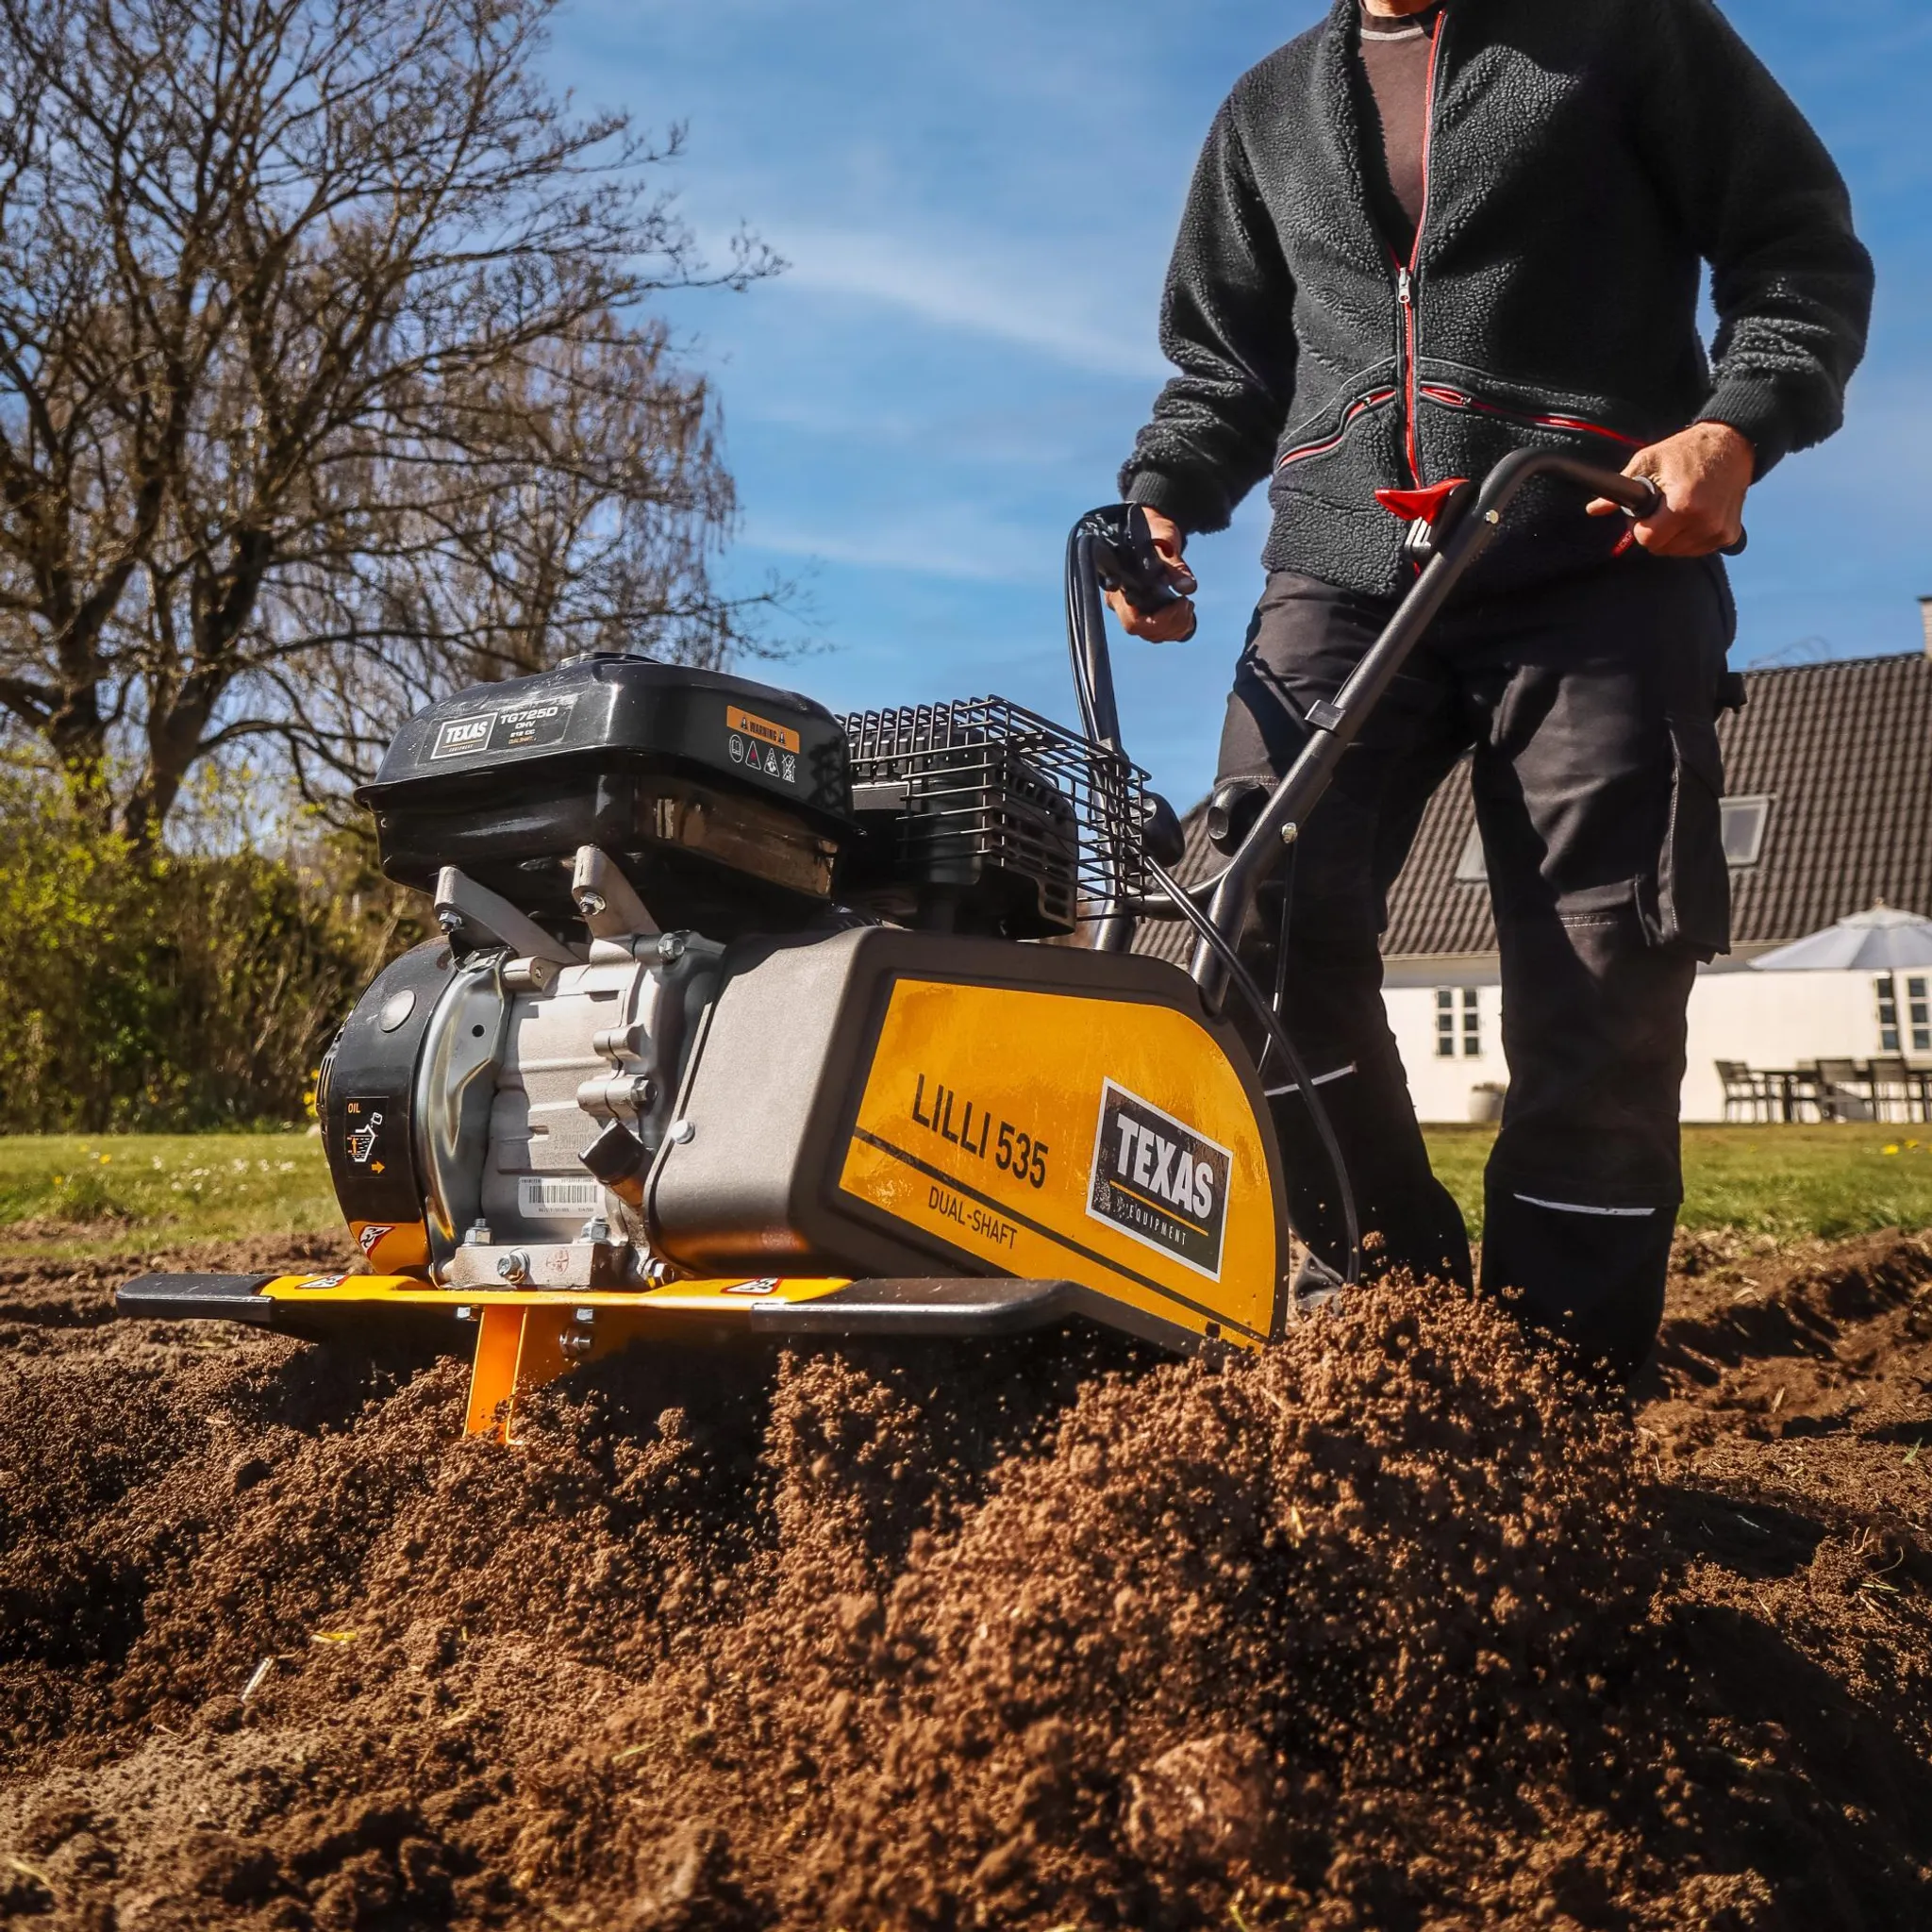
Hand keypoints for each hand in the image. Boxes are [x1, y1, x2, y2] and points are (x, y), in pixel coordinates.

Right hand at [1104, 506, 1198, 641]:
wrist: (1149, 528)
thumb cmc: (1152, 531)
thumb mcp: (1164, 543)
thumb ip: (1175, 567)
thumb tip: (1189, 588)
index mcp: (1120, 586)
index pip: (1134, 620)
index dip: (1159, 621)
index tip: (1181, 602)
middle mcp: (1122, 602)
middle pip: (1143, 630)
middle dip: (1170, 623)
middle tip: (1188, 604)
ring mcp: (1132, 608)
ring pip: (1151, 634)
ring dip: (1175, 626)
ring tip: (1188, 605)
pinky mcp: (1144, 610)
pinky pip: (1158, 631)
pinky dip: (1176, 627)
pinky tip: (1186, 612)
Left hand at [1587, 422, 1753, 557]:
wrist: (1733, 444)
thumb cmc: (1687, 450)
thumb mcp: (1649, 461)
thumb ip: (1621, 488)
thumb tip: (1593, 509)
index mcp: (1683, 506)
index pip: (1648, 540)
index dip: (1639, 527)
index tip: (1643, 513)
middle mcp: (1705, 523)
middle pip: (1661, 549)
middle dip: (1654, 532)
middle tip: (1660, 509)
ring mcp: (1719, 532)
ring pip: (1679, 552)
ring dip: (1673, 536)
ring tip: (1678, 509)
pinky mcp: (1729, 536)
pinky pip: (1698, 549)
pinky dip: (1691, 537)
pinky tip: (1694, 516)